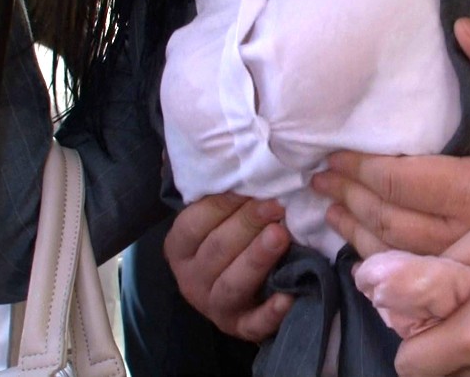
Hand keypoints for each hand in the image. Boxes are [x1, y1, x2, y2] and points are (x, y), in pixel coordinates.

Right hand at [164, 193, 293, 340]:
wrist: (241, 295)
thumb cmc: (230, 242)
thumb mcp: (215, 218)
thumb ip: (215, 189)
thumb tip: (206, 141)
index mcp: (180, 248)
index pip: (193, 224)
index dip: (222, 204)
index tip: (251, 187)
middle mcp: (192, 279)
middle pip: (217, 250)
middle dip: (247, 224)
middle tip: (276, 205)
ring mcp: (216, 306)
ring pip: (233, 283)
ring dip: (257, 258)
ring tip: (281, 235)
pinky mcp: (243, 328)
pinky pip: (255, 323)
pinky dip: (271, 311)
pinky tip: (288, 296)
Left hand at [312, 18, 469, 256]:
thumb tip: (464, 29)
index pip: (405, 182)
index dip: (362, 170)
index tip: (334, 158)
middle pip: (390, 220)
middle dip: (348, 198)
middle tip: (319, 180)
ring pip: (397, 254)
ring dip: (355, 230)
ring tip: (330, 211)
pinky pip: (417, 279)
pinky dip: (382, 263)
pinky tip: (364, 250)